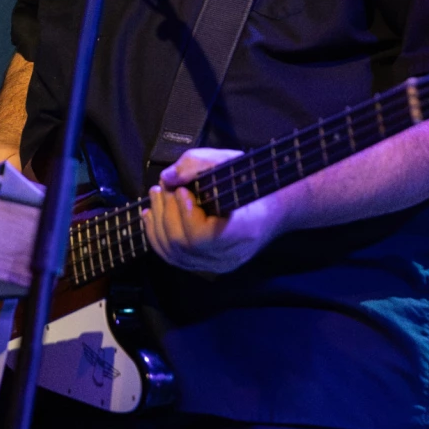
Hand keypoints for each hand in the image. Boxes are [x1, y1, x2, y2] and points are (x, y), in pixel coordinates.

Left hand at [142, 148, 285, 275]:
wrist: (276, 208)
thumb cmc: (253, 181)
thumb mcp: (229, 162)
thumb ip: (197, 164)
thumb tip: (168, 178)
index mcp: (245, 229)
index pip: (204, 236)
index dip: (185, 214)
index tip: (182, 190)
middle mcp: (232, 254)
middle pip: (184, 245)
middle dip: (165, 213)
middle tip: (161, 188)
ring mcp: (220, 264)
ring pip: (176, 255)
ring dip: (158, 224)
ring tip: (156, 196)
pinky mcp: (210, 267)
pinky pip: (177, 259)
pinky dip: (158, 238)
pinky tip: (152, 217)